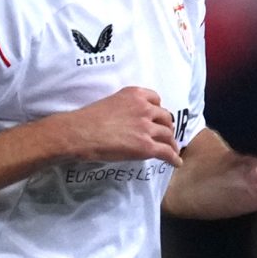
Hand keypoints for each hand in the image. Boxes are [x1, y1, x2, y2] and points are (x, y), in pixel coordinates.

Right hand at [58, 86, 179, 163]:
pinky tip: (176, 162)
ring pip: (168, 135)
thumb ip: (125, 107)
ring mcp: (147, 127)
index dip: (158, 110)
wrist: (80, 133)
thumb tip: (129, 121)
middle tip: (165, 134)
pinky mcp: (146, 146)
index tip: (158, 117)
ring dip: (171, 143)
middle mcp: (144, 108)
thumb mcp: (110, 102)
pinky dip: (174, 158)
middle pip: (165, 117)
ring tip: (172, 149)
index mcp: (135, 94)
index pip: (156, 99)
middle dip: (166, 126)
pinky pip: (167, 152)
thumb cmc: (87, 119)